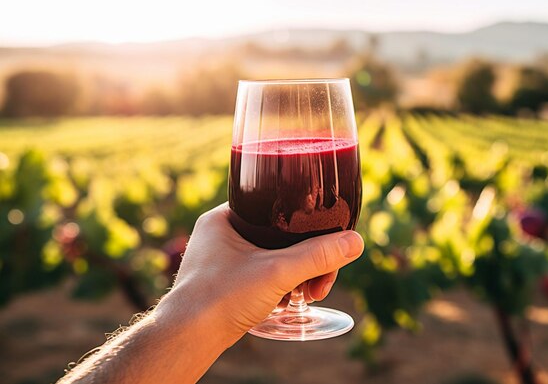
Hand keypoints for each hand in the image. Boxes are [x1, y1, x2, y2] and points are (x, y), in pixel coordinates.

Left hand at [159, 203, 363, 345]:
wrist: (187, 339)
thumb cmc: (220, 299)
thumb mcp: (277, 272)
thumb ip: (317, 256)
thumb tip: (355, 242)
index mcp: (224, 216)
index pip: (280, 212)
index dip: (307, 231)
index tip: (324, 253)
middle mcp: (221, 233)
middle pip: (280, 238)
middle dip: (305, 262)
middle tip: (318, 284)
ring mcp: (222, 259)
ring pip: (273, 258)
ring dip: (295, 276)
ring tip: (304, 297)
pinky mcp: (226, 281)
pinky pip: (262, 275)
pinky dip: (279, 287)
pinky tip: (286, 303)